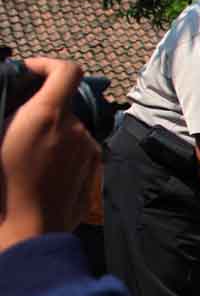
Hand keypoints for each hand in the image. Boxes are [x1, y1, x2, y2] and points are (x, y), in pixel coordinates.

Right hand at [0, 59, 98, 249]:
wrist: (28, 230)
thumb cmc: (1, 186)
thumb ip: (14, 111)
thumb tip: (21, 103)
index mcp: (49, 115)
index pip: (67, 70)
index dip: (48, 65)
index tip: (29, 73)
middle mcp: (75, 128)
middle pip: (64, 103)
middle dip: (42, 106)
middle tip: (16, 122)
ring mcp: (88, 150)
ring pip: (70, 128)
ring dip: (52, 131)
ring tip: (26, 152)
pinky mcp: (94, 170)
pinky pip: (78, 149)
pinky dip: (62, 150)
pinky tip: (42, 170)